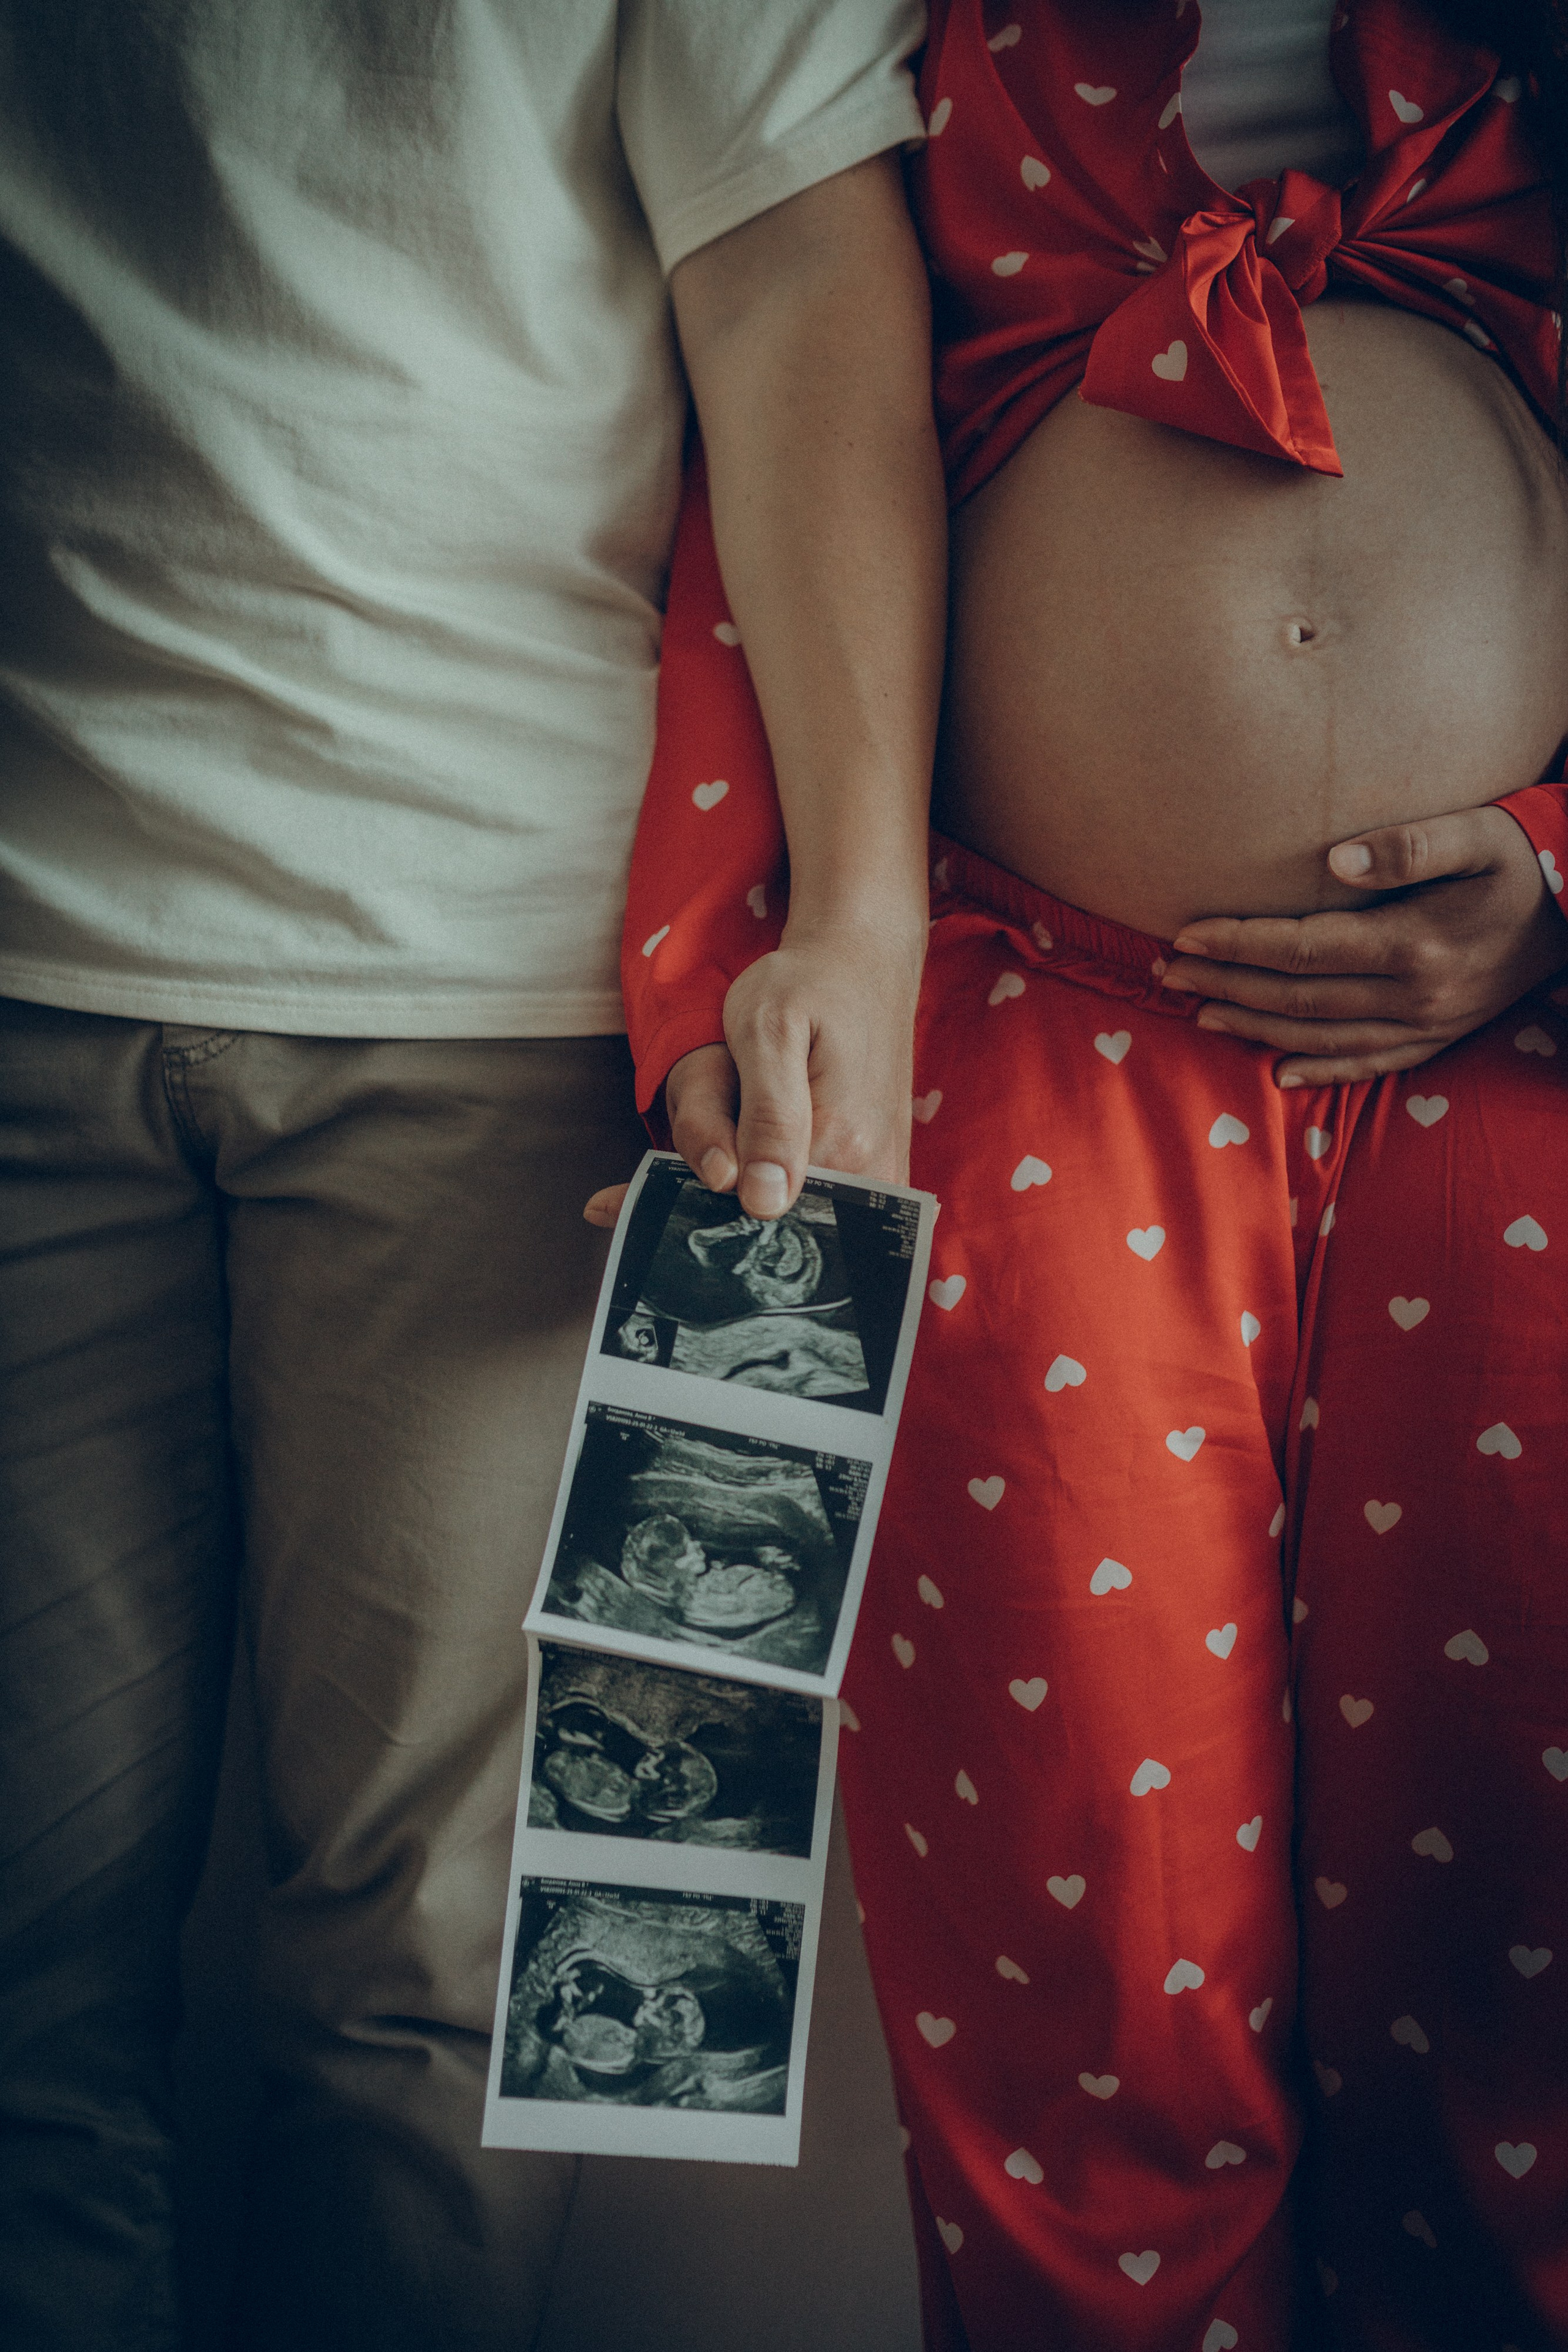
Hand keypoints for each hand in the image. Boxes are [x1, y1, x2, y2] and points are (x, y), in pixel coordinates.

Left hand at [583, 924, 923, 1228]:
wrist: (864, 960)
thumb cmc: (809, 985)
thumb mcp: (770, 1030)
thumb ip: (766, 1116)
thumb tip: (760, 1201)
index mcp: (841, 1144)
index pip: (758, 1215)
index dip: (693, 1214)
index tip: (620, 1208)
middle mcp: (869, 1174)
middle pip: (773, 1224)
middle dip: (703, 1215)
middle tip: (616, 1204)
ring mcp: (878, 1175)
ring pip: (790, 1217)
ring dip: (725, 1206)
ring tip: (654, 1187)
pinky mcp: (876, 1169)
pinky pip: (818, 1203)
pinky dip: (763, 1195)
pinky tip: (720, 1173)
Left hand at [1158, 805, 1567, 1084]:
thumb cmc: (1520, 857)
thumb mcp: (1476, 833)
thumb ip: (1406, 846)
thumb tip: (1332, 862)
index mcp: (1415, 943)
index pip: (1304, 947)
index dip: (1239, 943)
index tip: (1185, 934)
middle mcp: (1416, 996)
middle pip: (1299, 998)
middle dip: (1227, 985)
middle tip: (1168, 974)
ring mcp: (1428, 1026)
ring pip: (1322, 1038)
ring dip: (1255, 1027)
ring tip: (1198, 1012)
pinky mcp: (1439, 1039)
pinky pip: (1369, 1066)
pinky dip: (1320, 1073)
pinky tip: (1276, 1074)